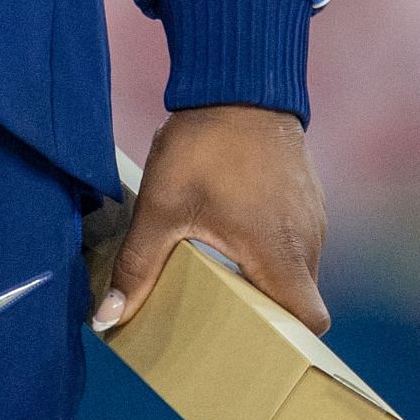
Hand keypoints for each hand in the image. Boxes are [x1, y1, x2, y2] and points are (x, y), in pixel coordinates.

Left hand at [95, 105, 327, 337]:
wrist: (237, 79)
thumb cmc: (205, 145)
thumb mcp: (163, 206)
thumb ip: (138, 266)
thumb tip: (108, 317)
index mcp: (282, 254)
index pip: (310, 322)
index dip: (288, 340)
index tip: (253, 338)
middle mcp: (308, 239)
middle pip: (301, 299)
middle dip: (269, 312)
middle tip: (226, 312)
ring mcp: (312, 214)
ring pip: (299, 266)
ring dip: (269, 274)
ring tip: (226, 273)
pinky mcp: (307, 192)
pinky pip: (297, 236)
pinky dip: (273, 244)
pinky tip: (237, 228)